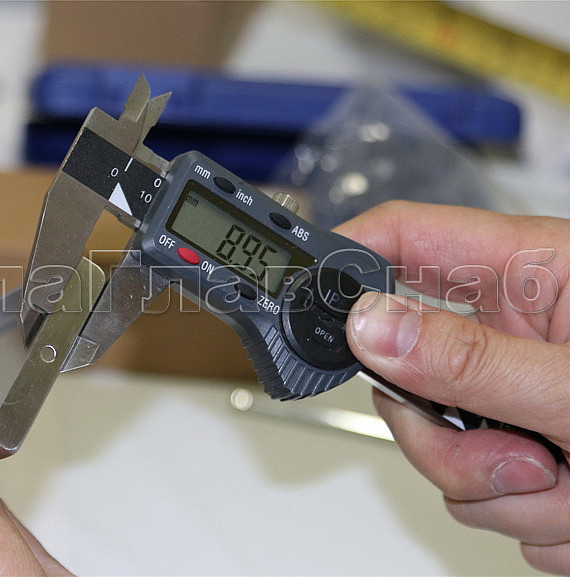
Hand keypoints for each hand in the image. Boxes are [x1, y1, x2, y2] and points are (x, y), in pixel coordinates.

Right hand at [336, 201, 569, 574]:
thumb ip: (474, 359)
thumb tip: (370, 326)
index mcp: (530, 275)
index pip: (402, 236)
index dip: (343, 256)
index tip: (301, 293)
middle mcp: (514, 333)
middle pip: (403, 369)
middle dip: (449, 436)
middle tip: (518, 454)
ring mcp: (515, 399)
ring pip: (440, 450)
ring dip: (506, 492)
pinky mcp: (526, 456)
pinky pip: (479, 497)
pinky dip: (532, 521)